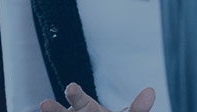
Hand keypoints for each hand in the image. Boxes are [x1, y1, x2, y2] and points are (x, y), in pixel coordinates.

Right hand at [40, 82, 154, 111]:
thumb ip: (137, 108)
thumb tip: (151, 91)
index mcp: (85, 106)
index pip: (79, 98)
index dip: (75, 94)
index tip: (71, 87)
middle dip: (54, 109)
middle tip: (45, 104)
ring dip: (53, 111)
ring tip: (44, 106)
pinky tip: (44, 110)